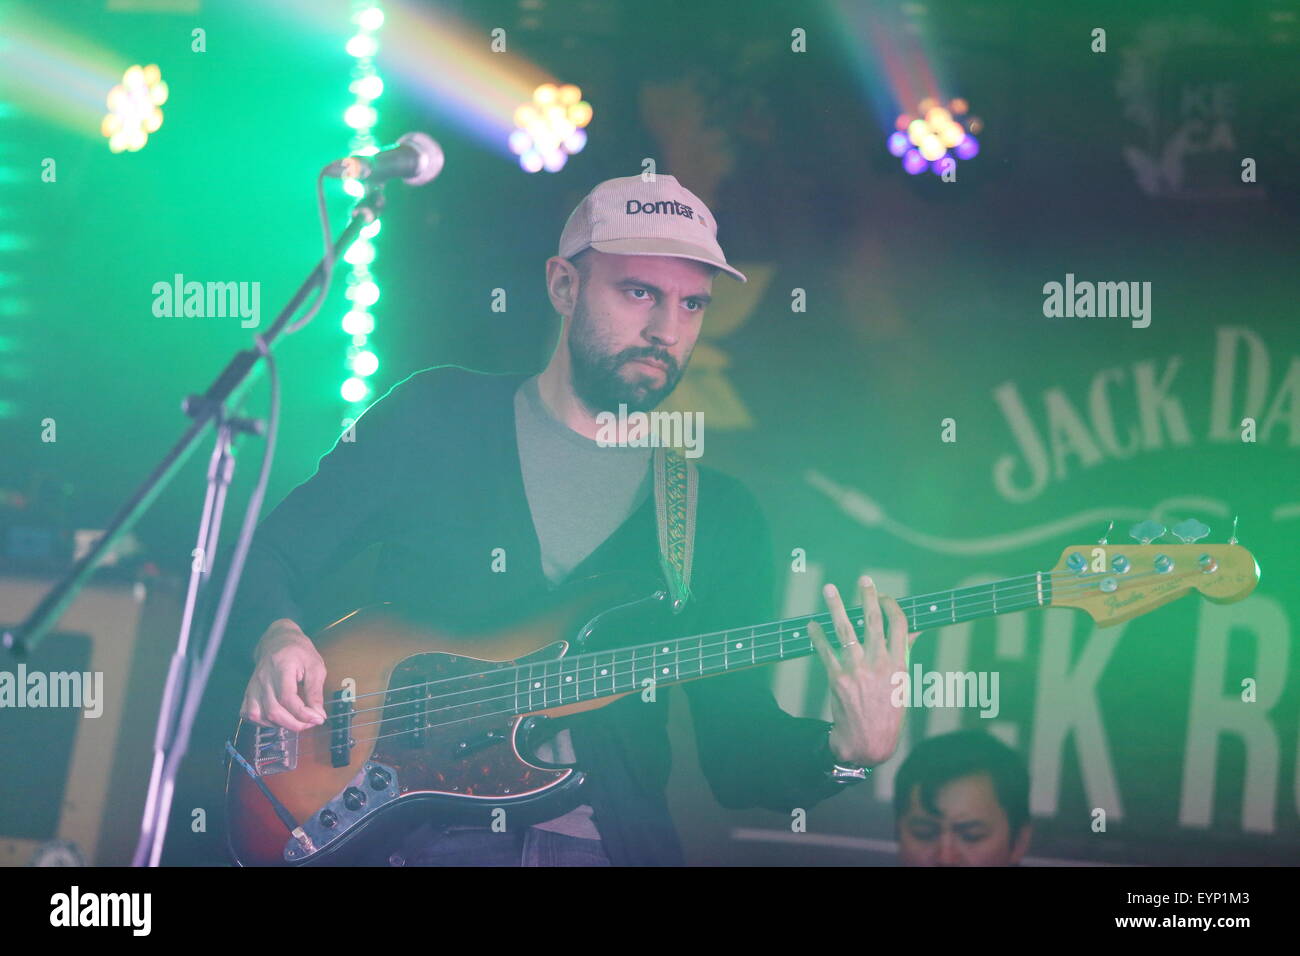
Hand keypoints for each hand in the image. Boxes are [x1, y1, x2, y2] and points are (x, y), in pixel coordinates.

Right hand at [240, 619, 327, 730]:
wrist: (277, 641)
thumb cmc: (300, 652)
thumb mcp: (315, 666)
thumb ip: (315, 691)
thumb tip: (318, 715)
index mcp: (281, 666)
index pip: (287, 698)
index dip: (303, 713)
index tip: (318, 719)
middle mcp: (263, 678)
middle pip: (273, 711)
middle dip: (294, 723)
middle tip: (310, 722)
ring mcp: (253, 686)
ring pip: (260, 716)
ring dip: (280, 725)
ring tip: (297, 720)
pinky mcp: (248, 692)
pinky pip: (249, 714)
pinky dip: (263, 723)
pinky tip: (278, 719)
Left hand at [807, 575, 920, 766]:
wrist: (868, 742)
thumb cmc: (888, 713)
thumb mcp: (903, 684)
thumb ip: (904, 655)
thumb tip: (914, 631)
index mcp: (899, 664)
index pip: (899, 625)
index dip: (891, 606)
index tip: (884, 596)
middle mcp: (878, 664)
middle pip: (872, 621)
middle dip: (867, 597)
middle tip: (863, 579)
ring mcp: (856, 670)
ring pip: (845, 630)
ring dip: (836, 607)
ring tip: (829, 589)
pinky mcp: (836, 678)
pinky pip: (825, 650)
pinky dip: (817, 636)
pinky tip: (812, 624)